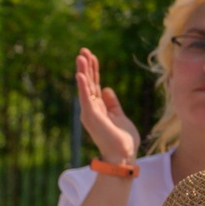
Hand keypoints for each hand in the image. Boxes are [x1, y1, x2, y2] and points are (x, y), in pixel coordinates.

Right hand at [75, 49, 139, 164]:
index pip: (94, 84)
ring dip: (83, 72)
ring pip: (85, 88)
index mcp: (99, 108)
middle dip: (86, 66)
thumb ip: (112, 103)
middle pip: (88, 83)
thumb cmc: (122, 139)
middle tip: (83, 50)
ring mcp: (90, 113)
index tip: (91, 56)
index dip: (93, 70)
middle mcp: (91, 109)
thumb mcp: (119, 115)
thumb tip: (106, 88)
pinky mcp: (91, 117)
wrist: (124, 155)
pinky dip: (83, 86)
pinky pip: (86, 98)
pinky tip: (80, 75)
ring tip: (80, 57)